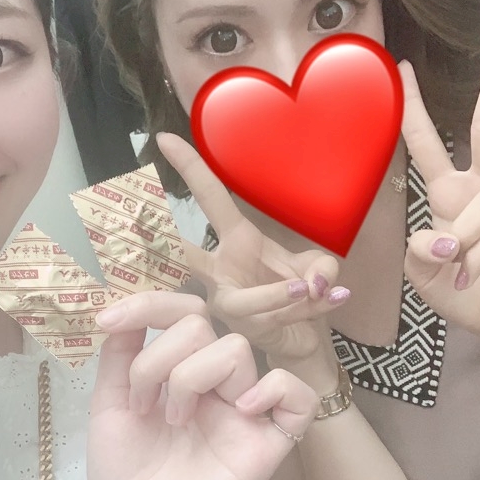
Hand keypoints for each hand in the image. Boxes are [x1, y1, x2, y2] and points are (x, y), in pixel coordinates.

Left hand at [88, 291, 317, 479]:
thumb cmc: (124, 472)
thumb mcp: (109, 405)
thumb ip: (119, 355)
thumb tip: (121, 307)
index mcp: (181, 368)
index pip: (183, 312)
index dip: (150, 305)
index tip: (107, 321)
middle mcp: (216, 383)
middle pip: (203, 325)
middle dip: (158, 358)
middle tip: (143, 404)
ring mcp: (245, 410)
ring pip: (236, 350)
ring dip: (190, 378)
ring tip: (173, 420)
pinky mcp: (268, 443)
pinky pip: (299, 397)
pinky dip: (273, 390)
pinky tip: (238, 411)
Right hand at [156, 133, 349, 360]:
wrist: (303, 340)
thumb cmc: (298, 296)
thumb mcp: (317, 267)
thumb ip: (322, 266)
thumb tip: (314, 283)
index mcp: (236, 241)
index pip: (209, 199)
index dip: (189, 168)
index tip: (165, 139)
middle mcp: (222, 273)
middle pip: (188, 256)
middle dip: (170, 246)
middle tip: (144, 226)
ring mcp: (229, 305)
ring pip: (244, 300)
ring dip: (280, 295)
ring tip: (311, 287)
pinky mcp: (244, 332)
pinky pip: (274, 319)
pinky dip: (311, 308)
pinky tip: (336, 298)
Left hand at [399, 38, 479, 344]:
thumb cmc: (469, 299)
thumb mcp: (426, 277)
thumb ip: (418, 254)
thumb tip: (438, 235)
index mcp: (452, 194)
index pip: (428, 143)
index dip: (414, 109)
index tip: (402, 69)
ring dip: (470, 238)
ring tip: (461, 271)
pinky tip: (473, 275)